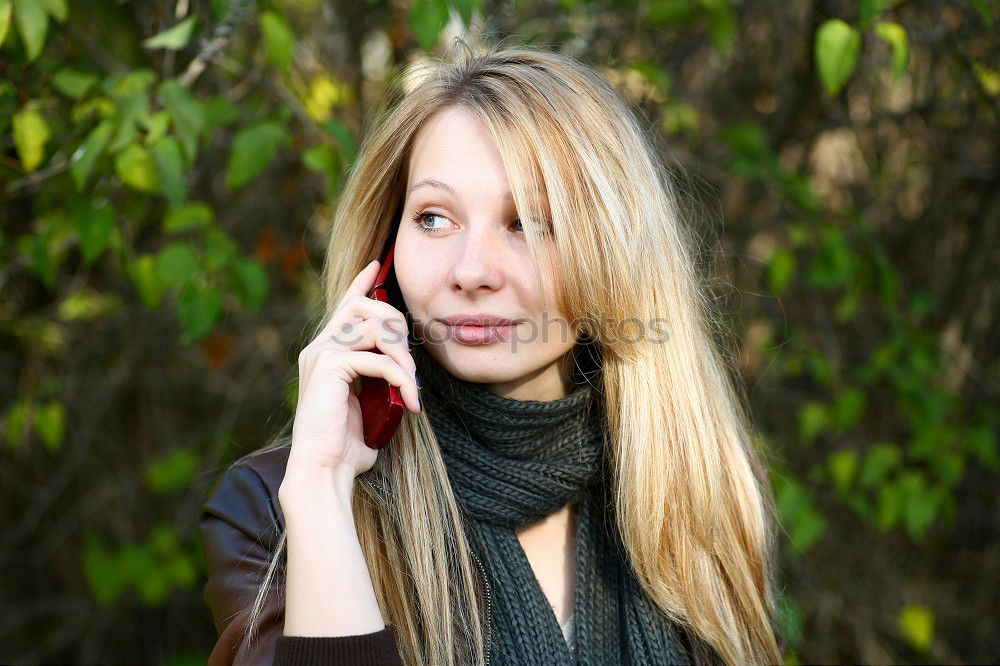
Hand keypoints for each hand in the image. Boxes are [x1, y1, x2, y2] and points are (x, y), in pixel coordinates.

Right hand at [283, 259, 419, 490]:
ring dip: (403, 355)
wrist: (323, 470)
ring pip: (376, 328)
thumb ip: (379, 379)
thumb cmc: (347, 446)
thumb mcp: (369, 404)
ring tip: (413, 386)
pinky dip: (401, 378)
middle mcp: (319, 347)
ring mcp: (322, 354)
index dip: (362, 282)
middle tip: (412, 365)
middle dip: (398, 326)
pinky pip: (378, 359)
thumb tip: (403, 368)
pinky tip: (410, 400)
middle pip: (365, 306)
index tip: (377, 264)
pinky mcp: (330, 366)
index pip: (344, 305)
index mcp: (325, 353)